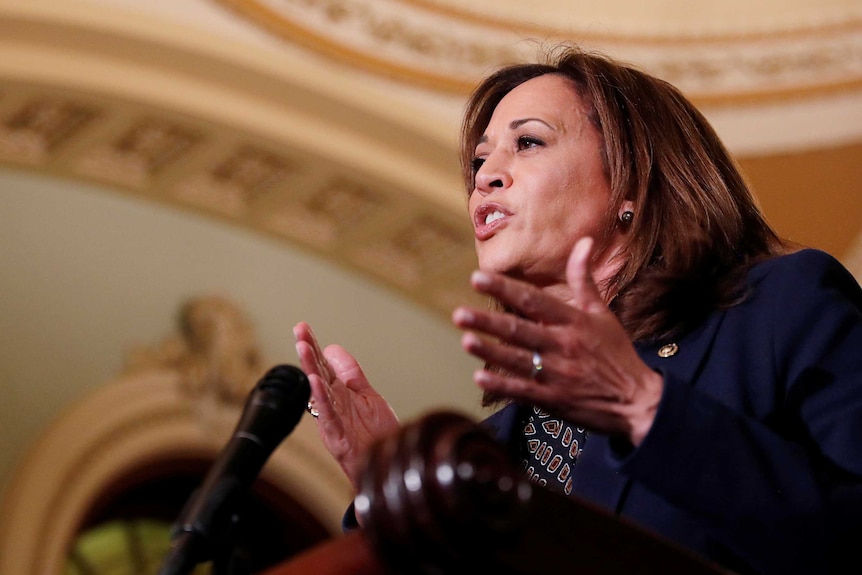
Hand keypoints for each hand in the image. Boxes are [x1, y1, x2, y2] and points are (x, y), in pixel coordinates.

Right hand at [293, 322, 399, 489]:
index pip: (322, 364)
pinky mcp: (337, 435)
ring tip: (303, 347)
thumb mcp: (368, 395)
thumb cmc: (377, 435)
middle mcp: (333, 404)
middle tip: (298, 330)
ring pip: (318, 390)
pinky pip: (327, 414)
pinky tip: (315, 382)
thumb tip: (332, 348)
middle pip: (316, 372)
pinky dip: (320, 398)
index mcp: (339, 393)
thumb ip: (351, 373)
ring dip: (310, 368)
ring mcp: (333, 419)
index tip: (303, 327)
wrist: (386, 467)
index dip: (314, 346)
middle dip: (307, 350)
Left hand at [452, 237, 661, 445]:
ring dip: (490, 351)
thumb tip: (583, 241)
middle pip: (519, 330)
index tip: (477, 278)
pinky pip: (523, 391)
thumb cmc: (617, 354)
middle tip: (459, 314)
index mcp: (573, 322)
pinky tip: (480, 377)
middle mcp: (563, 345)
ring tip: (465, 340)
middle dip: (487, 321)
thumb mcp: (602, 314)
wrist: (638, 401)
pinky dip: (502, 385)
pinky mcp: (555, 400)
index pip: (533, 301)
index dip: (504, 289)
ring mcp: (558, 374)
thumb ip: (584, 279)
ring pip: (517, 360)